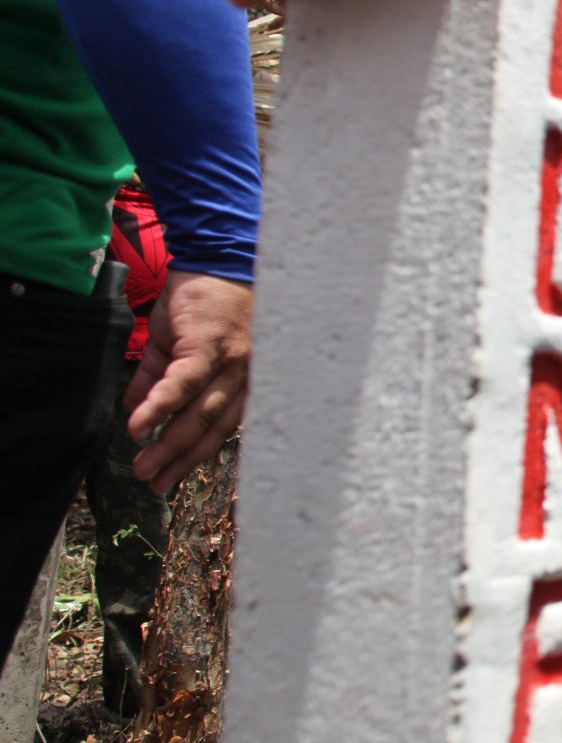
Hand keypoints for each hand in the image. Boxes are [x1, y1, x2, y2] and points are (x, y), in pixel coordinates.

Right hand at [125, 271, 253, 491]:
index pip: (220, 426)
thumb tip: (136, 412)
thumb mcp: (178, 346)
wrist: (217, 257)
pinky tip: (139, 425)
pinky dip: (161, 406)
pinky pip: (185, 384)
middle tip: (154, 484)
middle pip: (212, 428)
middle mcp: (243, 376)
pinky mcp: (211, 345)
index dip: (195, 454)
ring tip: (142, 466)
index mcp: (240, 380)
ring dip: (168, 443)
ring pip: (200, 413)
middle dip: (181, 460)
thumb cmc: (203, 301)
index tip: (172, 478)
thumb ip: (159, 379)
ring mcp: (231, 362)